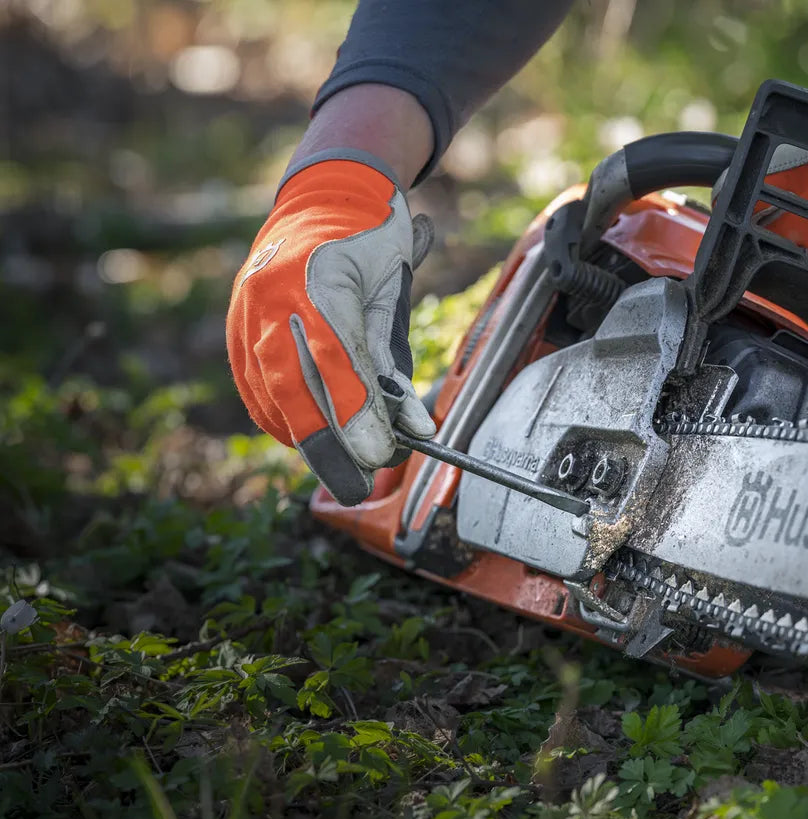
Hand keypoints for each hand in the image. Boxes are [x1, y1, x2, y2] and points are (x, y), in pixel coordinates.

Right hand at [226, 153, 436, 505]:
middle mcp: (273, 293)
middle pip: (295, 386)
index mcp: (318, 274)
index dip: (356, 411)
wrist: (325, 191)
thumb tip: (414, 428)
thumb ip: (394, 356)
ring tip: (342, 469)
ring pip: (271, 392)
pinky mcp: (238, 324)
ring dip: (306, 437)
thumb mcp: (393, 286)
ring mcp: (248, 308)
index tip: (379, 452)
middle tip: (359, 483)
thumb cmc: (372, 235)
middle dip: (328, 444)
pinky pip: (254, 384)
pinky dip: (281, 417)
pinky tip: (306, 439)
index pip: (336, 357)